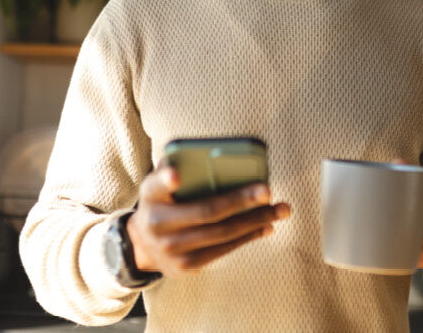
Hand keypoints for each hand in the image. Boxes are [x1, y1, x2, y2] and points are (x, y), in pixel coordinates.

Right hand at [126, 165, 290, 276]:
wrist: (143, 245)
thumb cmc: (161, 203)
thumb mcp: (158, 185)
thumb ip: (172, 170)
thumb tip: (199, 156)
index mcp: (150, 196)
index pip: (156, 185)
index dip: (166, 180)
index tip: (176, 176)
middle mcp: (158, 225)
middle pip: (207, 212)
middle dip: (241, 201)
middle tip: (268, 191)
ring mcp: (173, 249)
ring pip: (222, 234)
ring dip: (255, 221)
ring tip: (279, 210)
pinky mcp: (187, 266)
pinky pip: (224, 250)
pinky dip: (248, 236)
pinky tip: (265, 226)